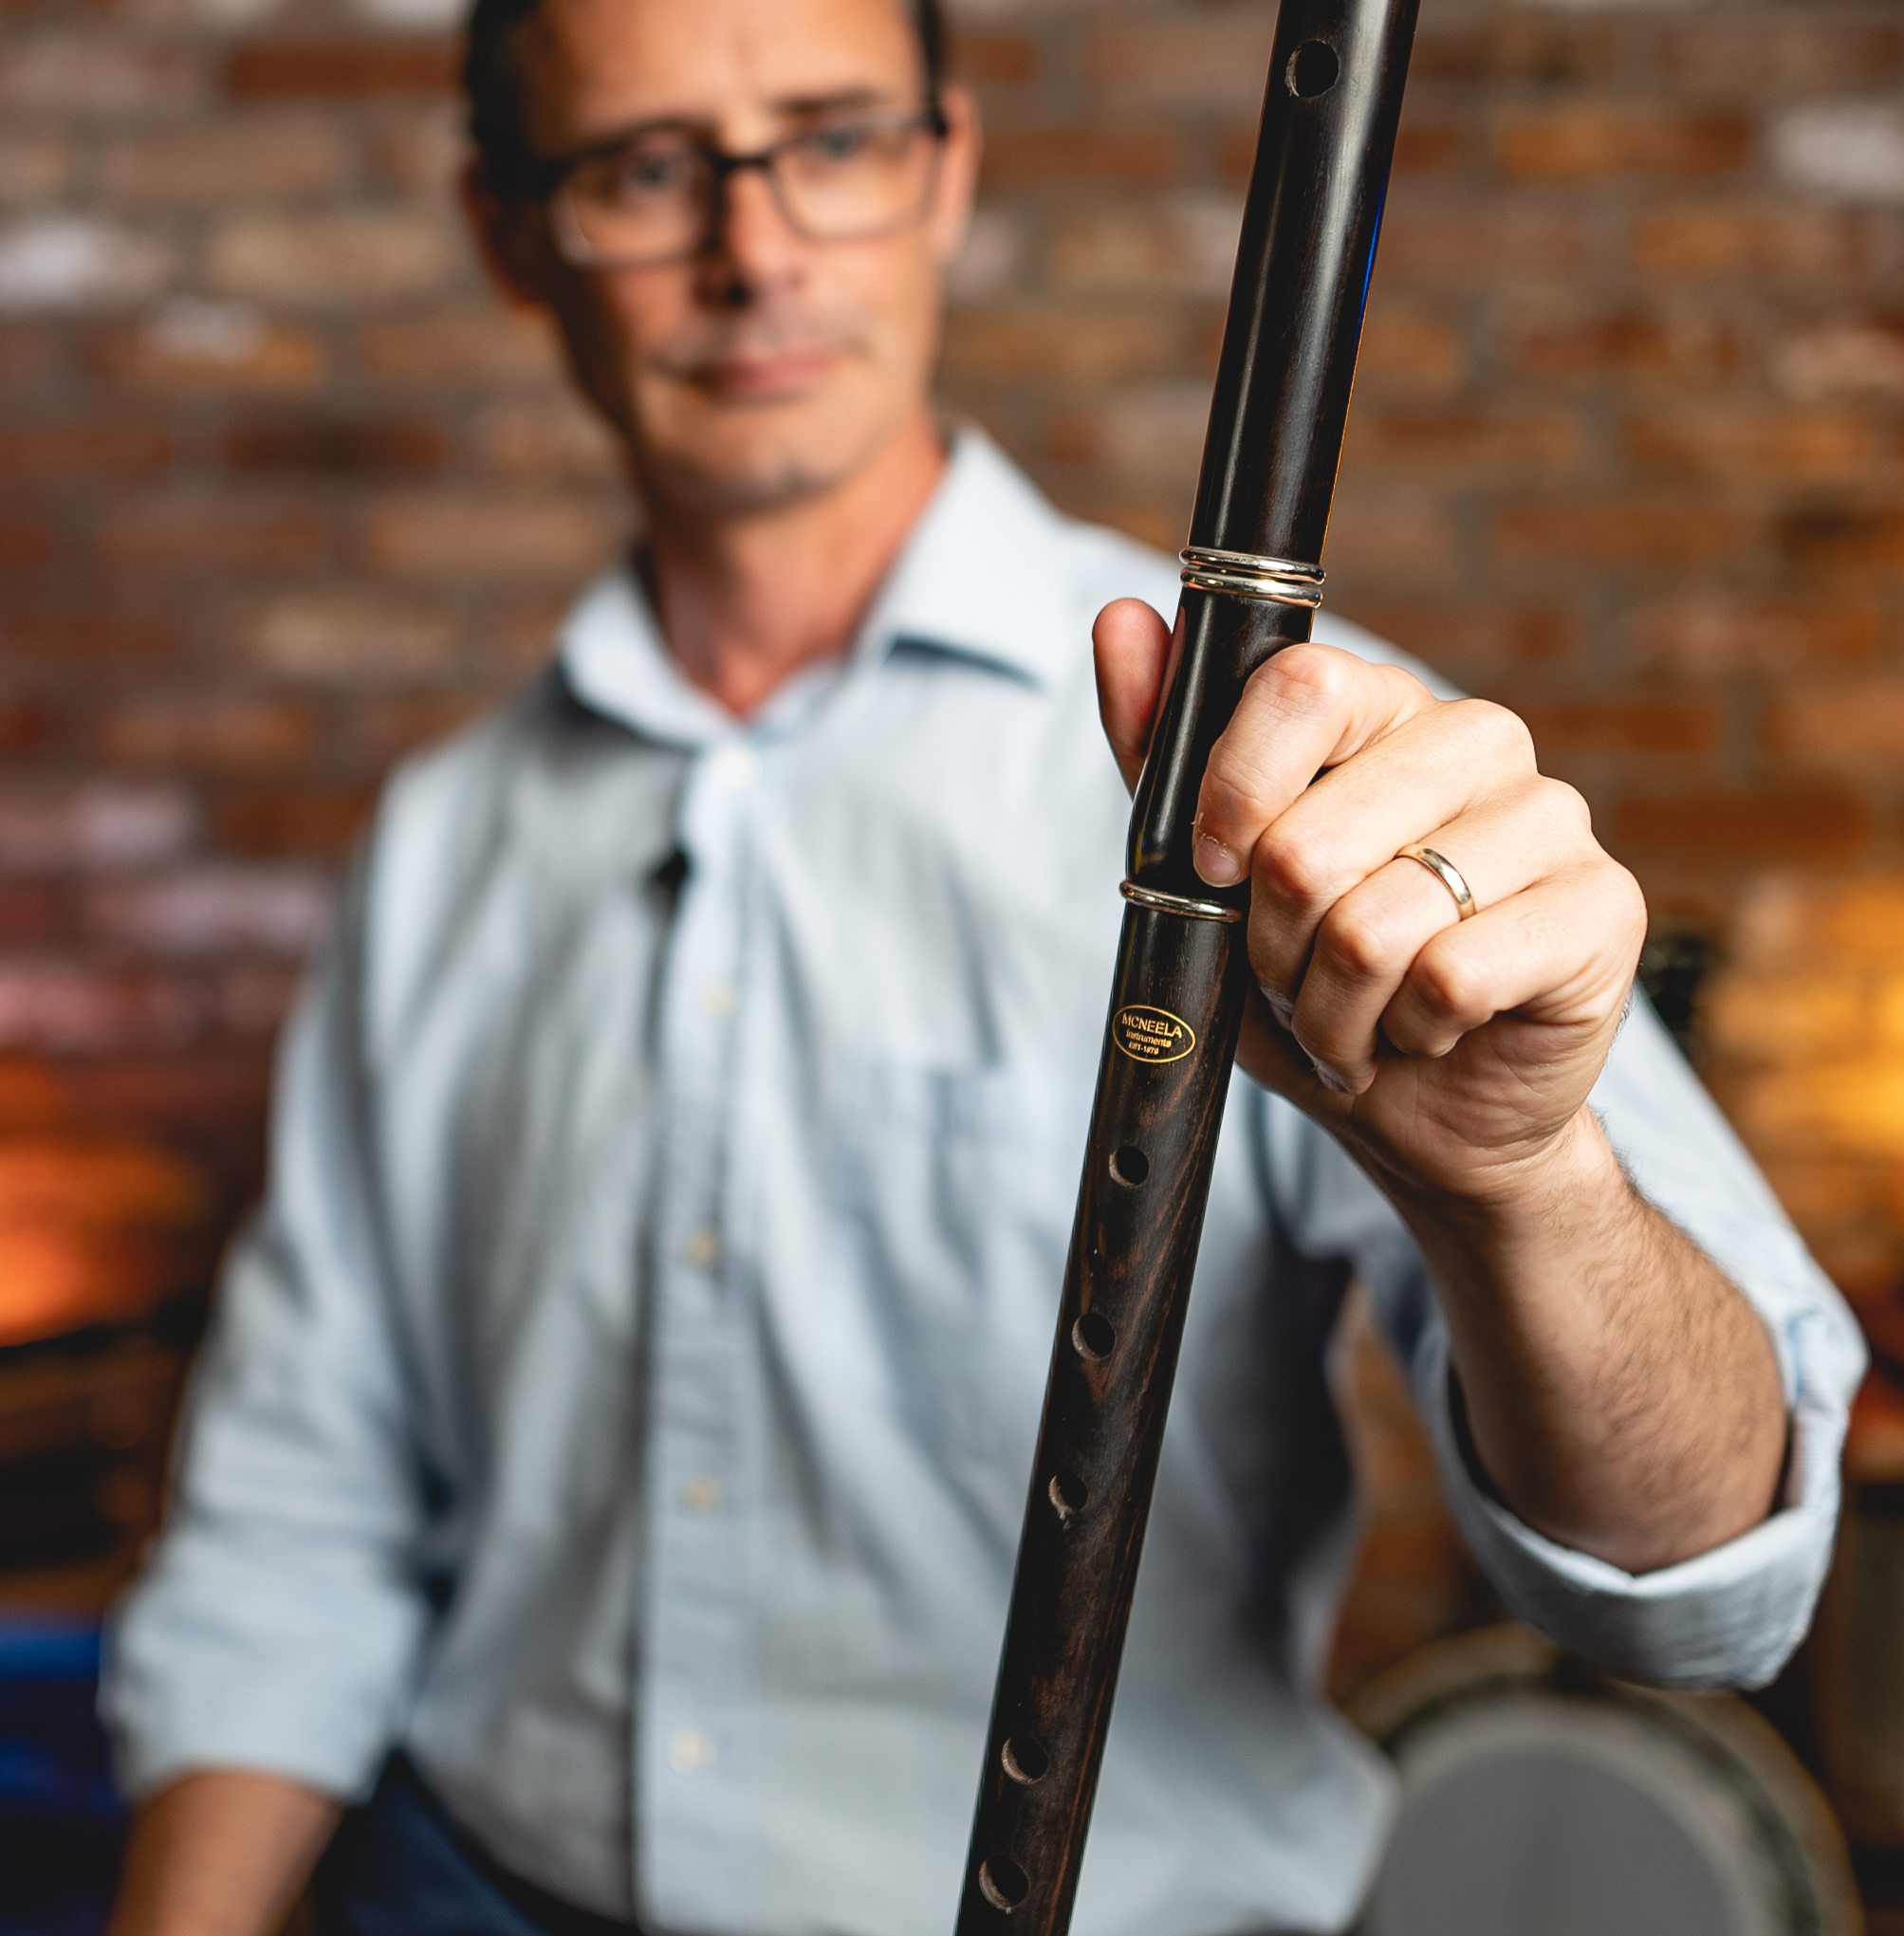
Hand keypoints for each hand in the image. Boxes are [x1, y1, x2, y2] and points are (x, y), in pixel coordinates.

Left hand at [1094, 599, 1646, 1210]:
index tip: (1214, 872)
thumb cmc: (1313, 984)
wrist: (1418, 1116)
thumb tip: (1120, 620)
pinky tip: (1427, 1031)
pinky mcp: (1604, 908)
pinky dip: (1408, 1032)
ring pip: (1377, 924)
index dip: (1234, 797)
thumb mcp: (1208, 880)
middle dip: (1276, 945)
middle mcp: (1478, 738)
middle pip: (1313, 837)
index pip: (1300, 687)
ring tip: (1356, 1017)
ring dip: (1334, 1007)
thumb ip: (1162, 754)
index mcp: (1383, 708)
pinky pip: (1452, 976)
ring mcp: (1553, 817)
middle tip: (1298, 977)